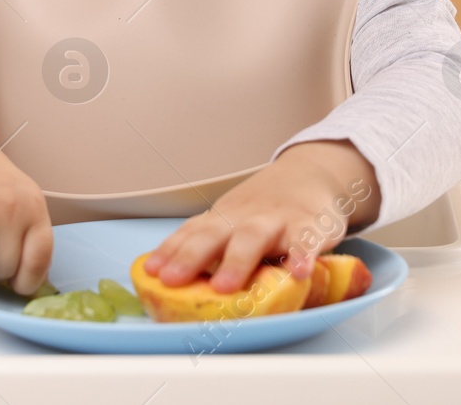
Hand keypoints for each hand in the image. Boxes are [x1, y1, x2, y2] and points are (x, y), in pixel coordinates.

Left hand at [141, 139, 379, 292]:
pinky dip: (302, 256)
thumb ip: (210, 245)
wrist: (308, 173)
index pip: (190, 233)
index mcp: (222, 219)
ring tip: (224, 287)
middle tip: (172, 281)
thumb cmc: (262, 210)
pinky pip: (305, 241)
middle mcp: (243, 218)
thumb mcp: (232, 221)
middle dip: (190, 258)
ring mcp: (275, 221)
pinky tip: (299, 273)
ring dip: (236, 261)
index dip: (169, 251)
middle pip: (213, 235)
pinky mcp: (309, 226)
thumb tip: (174, 277)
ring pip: (252, 237)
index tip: (150, 272)